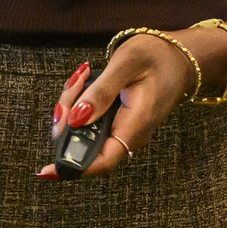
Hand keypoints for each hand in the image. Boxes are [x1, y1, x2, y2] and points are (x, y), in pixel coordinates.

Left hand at [39, 28, 225, 179]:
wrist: (180, 57)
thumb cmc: (156, 57)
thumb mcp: (126, 64)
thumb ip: (101, 92)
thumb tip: (75, 120)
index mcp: (135, 125)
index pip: (102, 161)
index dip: (73, 168)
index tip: (46, 171)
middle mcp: (130, 134)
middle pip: (86, 144)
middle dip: (67, 120)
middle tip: (74, 84)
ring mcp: (124, 129)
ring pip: (85, 131)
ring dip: (73, 106)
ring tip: (82, 76)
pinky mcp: (119, 122)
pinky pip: (91, 121)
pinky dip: (81, 103)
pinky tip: (85, 81)